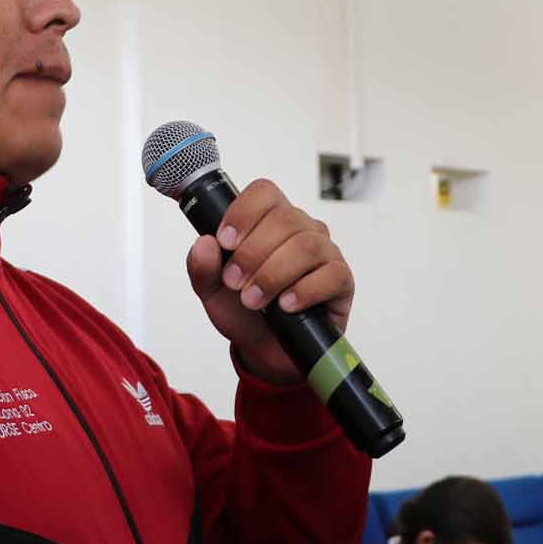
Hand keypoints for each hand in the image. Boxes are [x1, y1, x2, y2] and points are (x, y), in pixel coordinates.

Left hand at [185, 179, 353, 384]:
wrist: (266, 350)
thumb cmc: (243, 312)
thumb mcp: (212, 292)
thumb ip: (201, 267)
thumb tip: (204, 243)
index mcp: (269, 220)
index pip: (264, 193)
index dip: (244, 212)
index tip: (225, 242)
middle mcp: (300, 229)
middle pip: (284, 219)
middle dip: (253, 253)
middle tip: (235, 283)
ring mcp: (324, 252)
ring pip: (306, 245)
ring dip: (274, 273)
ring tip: (254, 300)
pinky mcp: (341, 279)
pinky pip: (331, 274)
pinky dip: (304, 290)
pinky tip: (286, 306)